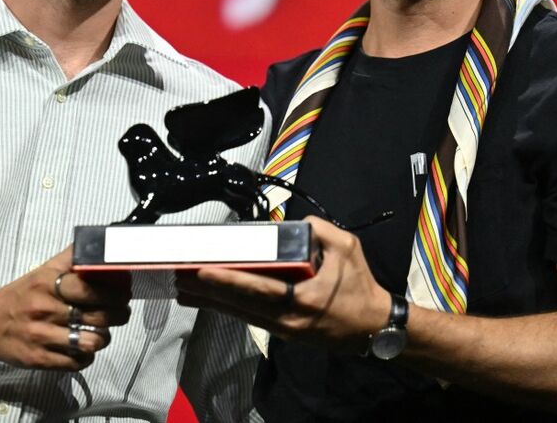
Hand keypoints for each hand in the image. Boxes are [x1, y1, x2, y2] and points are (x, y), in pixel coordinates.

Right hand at [0, 247, 131, 370]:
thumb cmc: (19, 296)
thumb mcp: (42, 271)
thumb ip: (70, 259)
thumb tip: (98, 244)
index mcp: (47, 284)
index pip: (90, 288)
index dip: (114, 293)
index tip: (123, 294)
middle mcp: (44, 309)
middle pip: (97, 317)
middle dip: (117, 316)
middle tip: (120, 313)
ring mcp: (42, 336)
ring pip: (91, 342)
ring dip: (103, 338)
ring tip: (100, 332)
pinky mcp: (39, 359)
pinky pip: (77, 362)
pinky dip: (86, 356)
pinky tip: (83, 347)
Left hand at [174, 216, 390, 352]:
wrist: (376, 329)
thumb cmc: (361, 287)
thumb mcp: (347, 248)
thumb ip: (318, 230)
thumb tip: (290, 223)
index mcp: (303, 298)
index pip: (258, 288)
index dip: (228, 280)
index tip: (202, 271)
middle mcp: (288, 318)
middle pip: (239, 304)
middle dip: (207, 291)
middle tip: (180, 277)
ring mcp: (283, 329)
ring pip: (239, 314)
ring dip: (210, 302)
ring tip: (183, 289)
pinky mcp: (282, 333)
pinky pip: (248, 318)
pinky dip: (226, 308)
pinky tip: (207, 301)